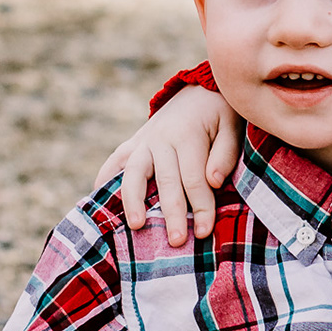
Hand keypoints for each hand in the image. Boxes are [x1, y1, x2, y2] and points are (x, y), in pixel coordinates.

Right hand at [96, 87, 240, 245]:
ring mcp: (143, 140)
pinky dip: (105, 181)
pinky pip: (114, 163)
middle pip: (166, 181)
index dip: (200, 207)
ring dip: (133, 200)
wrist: (200, 89)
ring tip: (137, 226)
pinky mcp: (132, 143)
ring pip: (133, 172)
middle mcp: (161, 138)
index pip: (194, 178)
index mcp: (187, 134)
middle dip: (172, 213)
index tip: (204, 232)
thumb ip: (225, 154)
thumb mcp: (232, 128)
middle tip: (176, 241)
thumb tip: (213, 181)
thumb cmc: (221, 115)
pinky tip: (98, 202)